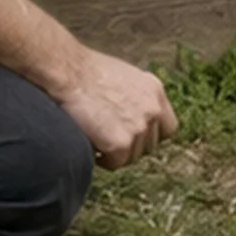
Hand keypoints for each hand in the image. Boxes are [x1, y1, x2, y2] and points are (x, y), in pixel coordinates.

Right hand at [52, 48, 176, 169]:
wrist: (68, 72)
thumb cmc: (85, 71)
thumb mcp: (123, 77)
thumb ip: (136, 97)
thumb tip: (131, 115)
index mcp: (155, 91)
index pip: (168, 127)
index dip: (150, 135)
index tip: (132, 135)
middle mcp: (154, 110)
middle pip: (150, 146)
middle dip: (131, 145)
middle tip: (107, 136)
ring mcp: (140, 128)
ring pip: (132, 157)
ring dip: (115, 153)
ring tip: (96, 136)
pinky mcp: (121, 144)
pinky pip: (115, 163)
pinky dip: (102, 159)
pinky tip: (90, 143)